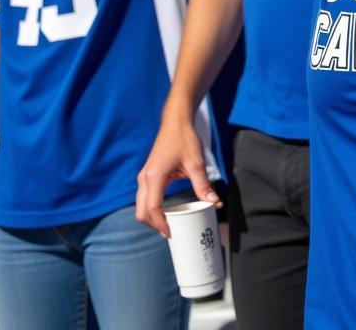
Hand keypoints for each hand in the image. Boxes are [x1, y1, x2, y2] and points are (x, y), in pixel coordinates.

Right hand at [135, 113, 219, 236]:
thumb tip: (214, 203)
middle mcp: (144, 178)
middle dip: (153, 225)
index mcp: (154, 177)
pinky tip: (165, 212)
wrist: (176, 122)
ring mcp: (144, 176)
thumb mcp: (196, 163)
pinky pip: (144, 198)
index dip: (160, 224)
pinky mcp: (147, 175)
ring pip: (140, 205)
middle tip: (170, 232)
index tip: (170, 233)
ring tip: (169, 224)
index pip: (152, 208)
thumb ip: (203, 184)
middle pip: (141, 211)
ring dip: (151, 218)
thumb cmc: (185, 139)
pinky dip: (151, 209)